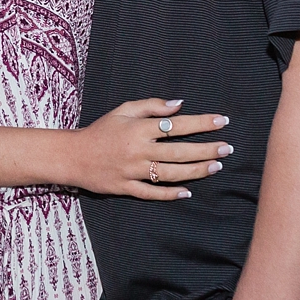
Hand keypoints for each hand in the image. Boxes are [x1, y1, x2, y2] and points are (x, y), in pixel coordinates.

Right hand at [72, 98, 230, 199]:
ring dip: (196, 171)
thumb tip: (179, 105)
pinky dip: (170, 194)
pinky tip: (187, 192)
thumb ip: (151, 106)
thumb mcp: (123, 110)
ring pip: (171, 173)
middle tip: (227, 148)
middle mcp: (138, 150)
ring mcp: (133, 171)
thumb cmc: (100, 130)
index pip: (177, 125)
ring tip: (215, 166)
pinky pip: (152, 193)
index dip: (201, 123)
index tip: (221, 121)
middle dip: (206, 149)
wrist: (72, 155)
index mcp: (138, 128)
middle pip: (179, 151)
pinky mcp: (126, 187)